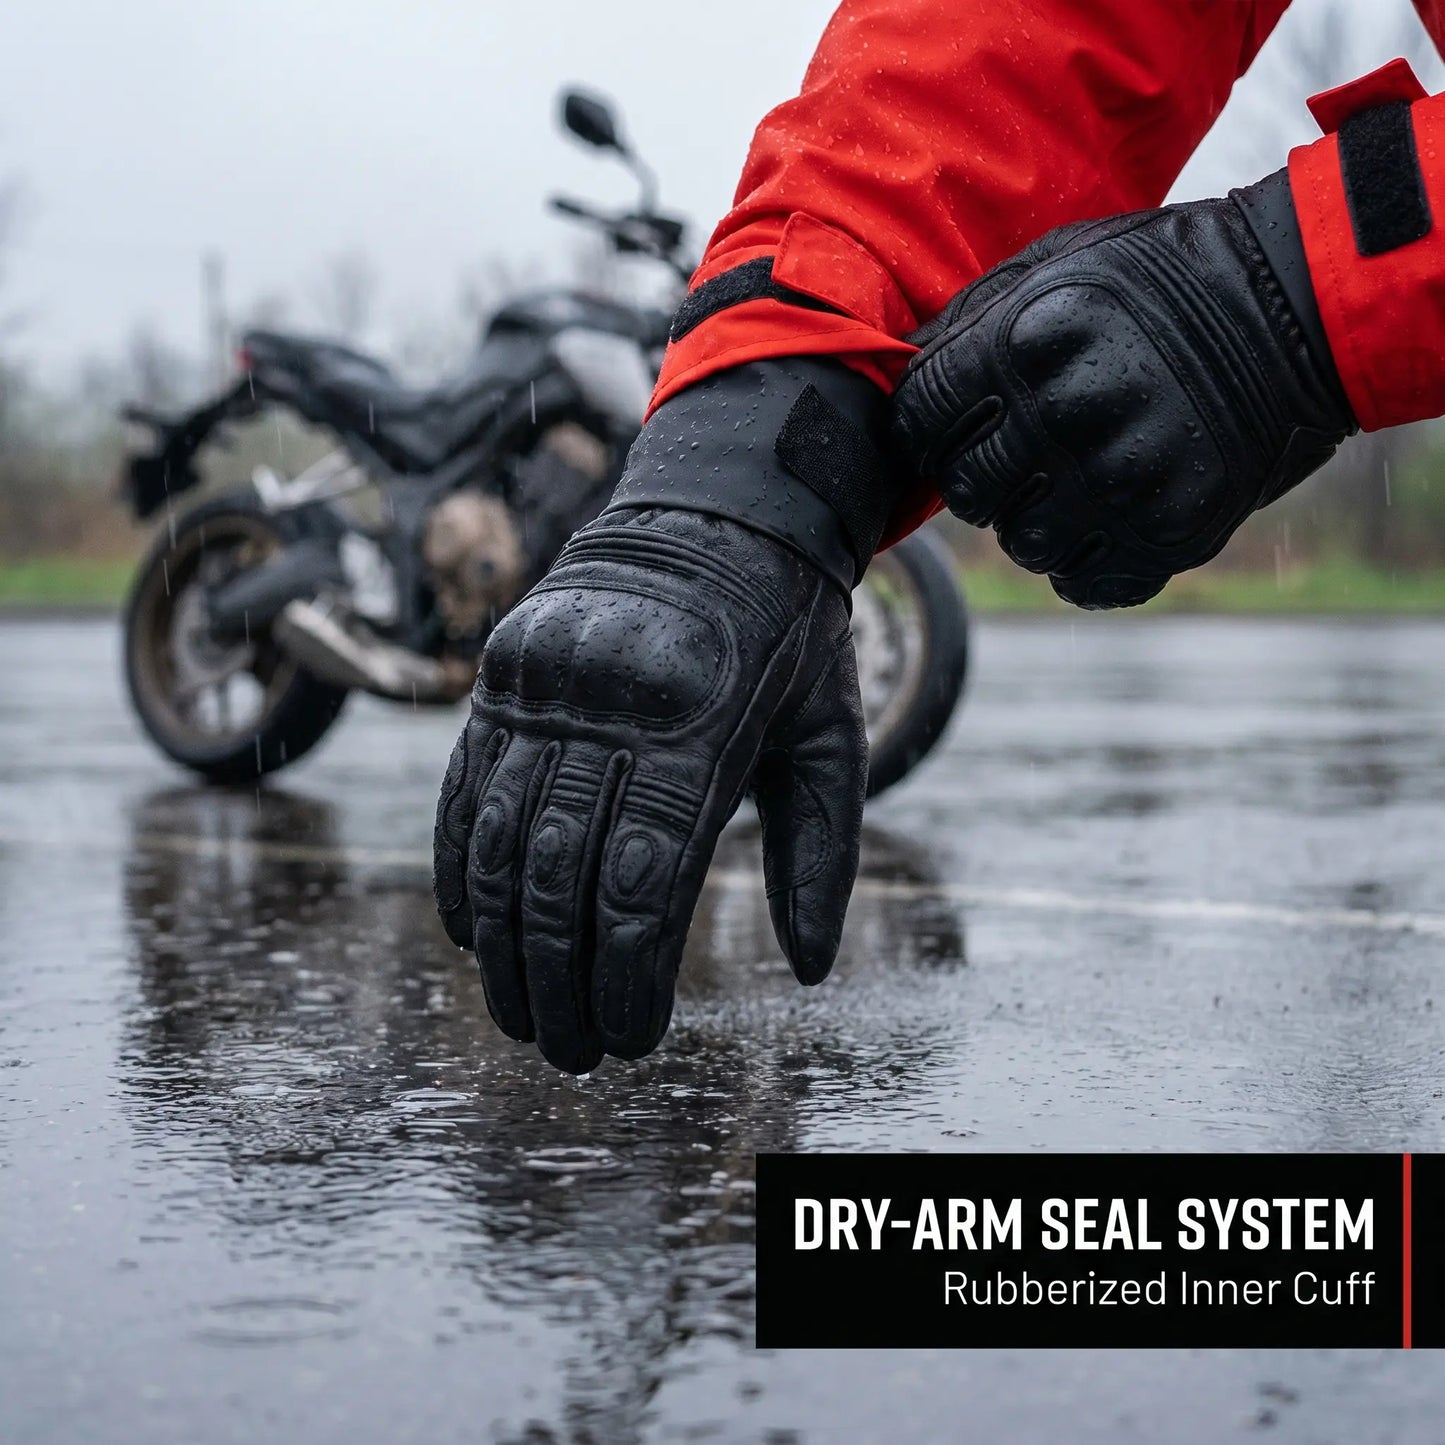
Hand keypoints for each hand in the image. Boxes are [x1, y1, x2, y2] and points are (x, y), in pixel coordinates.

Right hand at [434, 360, 896, 1071]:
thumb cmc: (789, 641)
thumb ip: (824, 852)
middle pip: (563, 873)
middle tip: (571, 1055)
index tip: (633, 1038)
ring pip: (501, 840)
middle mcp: (610, 701)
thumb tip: (811, 971)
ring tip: (520, 1020)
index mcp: (703, 720)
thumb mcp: (831, 735)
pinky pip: (464, 786)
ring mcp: (544, 682)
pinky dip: (459, 869)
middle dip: (560, 980)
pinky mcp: (503, 673)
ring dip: (502, 946)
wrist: (718, 511)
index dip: (628, 973)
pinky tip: (469, 935)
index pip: (644, 877)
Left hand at [892, 170, 1356, 607]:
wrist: (1296, 308)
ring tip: (1074, 476)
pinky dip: (1087, 558)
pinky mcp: (1170, 532)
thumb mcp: (1055, 265)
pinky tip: (1110, 512)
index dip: (928, 428)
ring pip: (1021, 545)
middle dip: (983, 474)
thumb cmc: (1156, 280)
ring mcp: (1122, 480)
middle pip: (966, 491)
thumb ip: (968, 323)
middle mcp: (1068, 416)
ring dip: (1034, 520)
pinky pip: (1084, 582)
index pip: (919, 422)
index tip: (953, 424)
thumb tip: (894, 372)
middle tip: (1025, 448)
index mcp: (1026, 343)